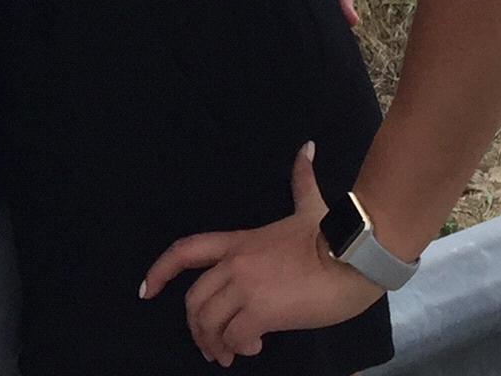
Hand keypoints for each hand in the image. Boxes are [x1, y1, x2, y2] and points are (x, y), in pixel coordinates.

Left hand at [140, 144, 381, 365]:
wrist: (354, 255)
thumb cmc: (332, 234)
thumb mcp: (309, 205)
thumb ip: (301, 179)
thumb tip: (307, 147)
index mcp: (239, 241)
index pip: (186, 250)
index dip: (160, 271)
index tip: (145, 292)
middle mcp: (235, 263)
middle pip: (194, 299)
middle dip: (197, 328)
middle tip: (213, 347)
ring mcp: (246, 286)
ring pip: (209, 321)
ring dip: (215, 344)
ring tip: (231, 353)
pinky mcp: (263, 311)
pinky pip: (236, 337)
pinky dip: (239, 348)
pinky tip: (255, 348)